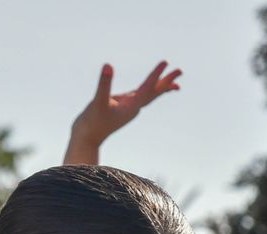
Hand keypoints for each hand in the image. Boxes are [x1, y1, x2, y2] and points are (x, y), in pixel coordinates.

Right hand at [66, 61, 181, 164]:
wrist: (86, 139)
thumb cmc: (92, 122)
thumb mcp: (98, 101)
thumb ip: (104, 84)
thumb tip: (108, 66)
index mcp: (131, 106)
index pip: (148, 87)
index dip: (156, 74)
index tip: (165, 62)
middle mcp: (133, 107)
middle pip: (155, 93)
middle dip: (167, 82)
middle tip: (180, 70)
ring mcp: (128, 108)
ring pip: (149, 96)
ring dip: (161, 89)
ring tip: (175, 85)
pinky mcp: (121, 108)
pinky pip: (139, 98)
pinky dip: (147, 92)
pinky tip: (147, 89)